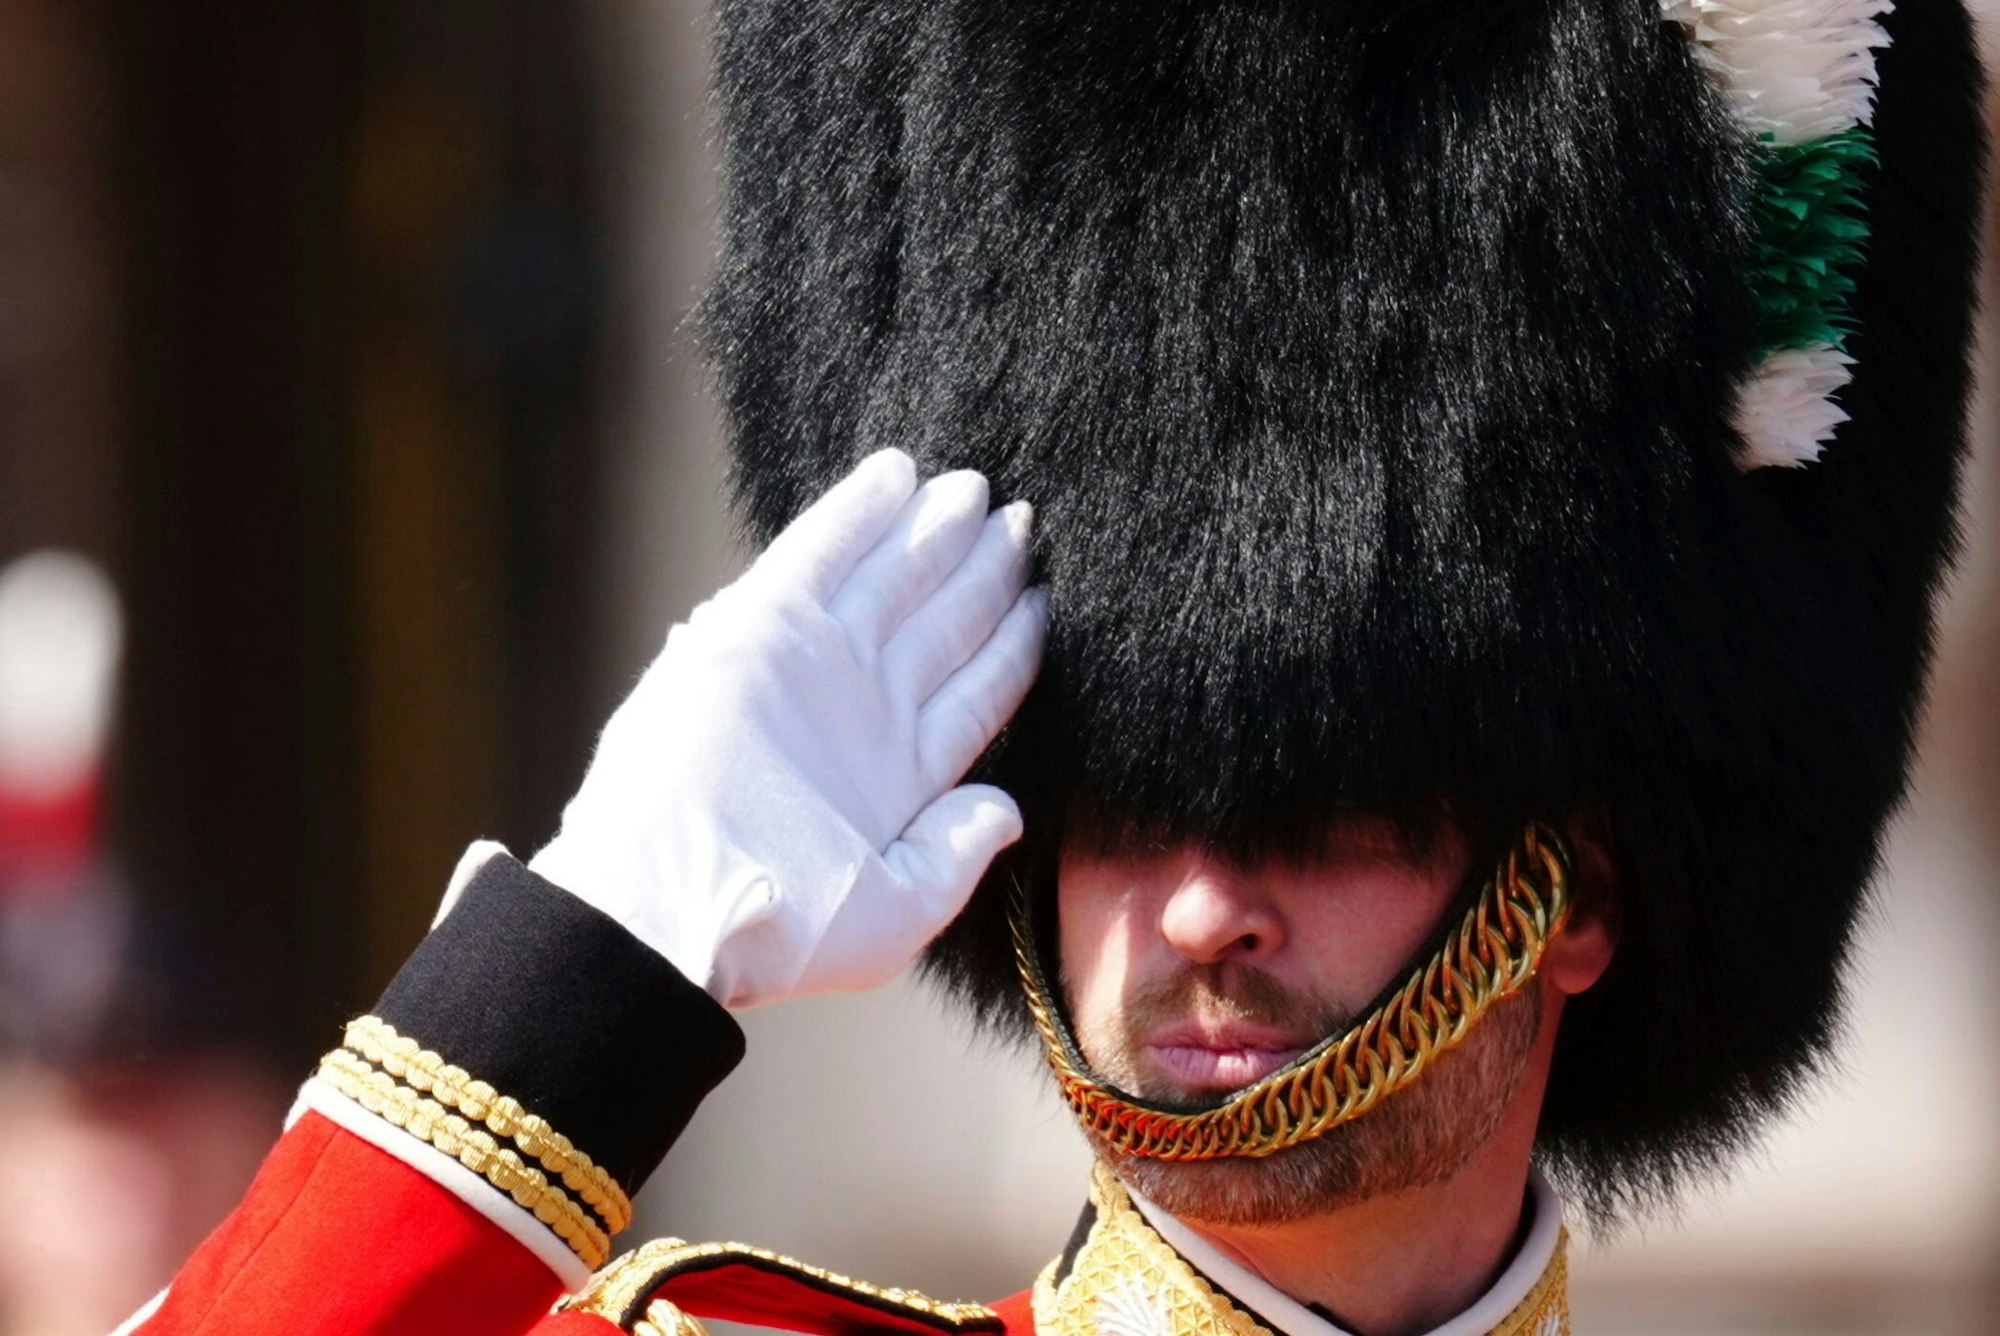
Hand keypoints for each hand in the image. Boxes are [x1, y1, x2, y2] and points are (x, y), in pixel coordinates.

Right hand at [529, 449, 1045, 1007]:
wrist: (669, 910)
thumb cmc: (778, 932)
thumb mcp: (894, 913)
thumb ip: (955, 856)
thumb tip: (1006, 809)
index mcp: (900, 775)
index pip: (976, 689)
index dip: (1013, 639)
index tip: (1045, 594)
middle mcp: (862, 711)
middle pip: (943, 621)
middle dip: (984, 567)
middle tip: (1023, 514)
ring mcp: (814, 666)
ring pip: (896, 581)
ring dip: (939, 533)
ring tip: (980, 490)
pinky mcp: (758, 632)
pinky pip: (819, 553)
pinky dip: (856, 511)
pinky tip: (897, 471)